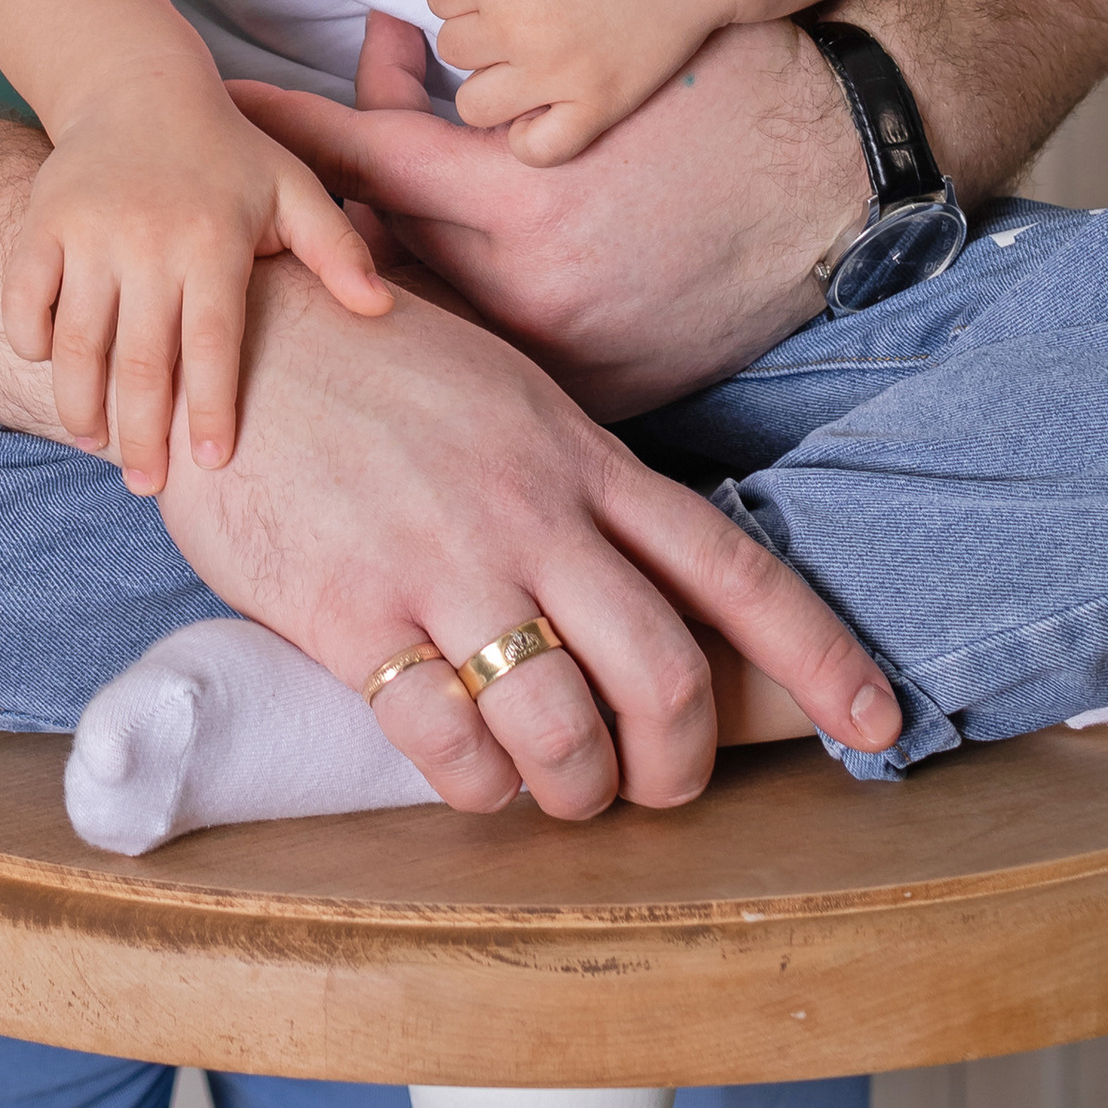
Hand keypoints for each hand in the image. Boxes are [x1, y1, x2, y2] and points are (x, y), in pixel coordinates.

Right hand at [6, 66, 388, 492]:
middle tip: (148, 486)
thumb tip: (382, 311)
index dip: (213, 410)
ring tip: (95, 443)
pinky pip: (23, 299)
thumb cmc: (226, 151)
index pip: (213, 344)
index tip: (214, 464)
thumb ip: (337, 249)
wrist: (138, 84)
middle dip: (143, 436)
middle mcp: (149, 238)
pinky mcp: (41, 221)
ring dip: (81, 405)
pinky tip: (51, 368)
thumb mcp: (292, 187)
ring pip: (77, 342)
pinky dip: (30, 340)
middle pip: (142, 361)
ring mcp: (89, 230)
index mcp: (214, 239)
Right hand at [155, 257, 900, 817]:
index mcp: (580, 455)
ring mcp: (444, 558)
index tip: (879, 724)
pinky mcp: (350, 606)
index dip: (818, 657)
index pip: (731, 569)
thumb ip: (567, 474)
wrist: (228, 318)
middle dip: (676, 763)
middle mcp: (533, 510)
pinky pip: (445, 739)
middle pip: (666, 673)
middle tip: (648, 788)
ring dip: (575, 788)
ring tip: (554, 790)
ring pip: (565, 725)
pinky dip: (474, 783)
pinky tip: (464, 770)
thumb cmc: (365, 356)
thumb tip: (631, 564)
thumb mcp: (501, 391)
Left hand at [239, 9, 869, 417]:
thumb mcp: (589, 73)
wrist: (850, 167)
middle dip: (342, 204)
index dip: (291, 131)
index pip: (369, 165)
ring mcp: (573, 362)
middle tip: (311, 160)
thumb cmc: (720, 90)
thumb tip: (381, 67)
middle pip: (386, 257)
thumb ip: (471, 94)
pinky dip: (466, 322)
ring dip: (399, 265)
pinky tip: (450, 283)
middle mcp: (536, 299)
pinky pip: (501, 370)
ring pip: (437, 321)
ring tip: (377, 216)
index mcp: (528, 205)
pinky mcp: (609, 398)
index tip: (222, 113)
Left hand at [408, 0, 751, 162]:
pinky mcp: (599, 105)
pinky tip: (547, 103)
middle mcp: (519, 28)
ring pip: (475, 104)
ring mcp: (559, 74)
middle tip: (526, 8)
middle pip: (454, 48)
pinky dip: (531, 134)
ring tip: (528, 56)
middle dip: (480, 28)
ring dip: (493, 81)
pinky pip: (534, 149)